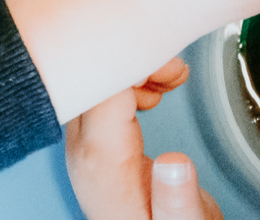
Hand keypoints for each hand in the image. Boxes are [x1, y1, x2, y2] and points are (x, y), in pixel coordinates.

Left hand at [66, 59, 222, 219]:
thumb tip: (174, 164)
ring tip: (173, 81)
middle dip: (136, 60)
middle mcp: (82, 147)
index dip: (135, 65)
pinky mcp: (92, 139)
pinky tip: (157, 92)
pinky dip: (129, 81)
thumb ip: (177, 200)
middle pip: (94, 75)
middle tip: (176, 73)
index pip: (103, 86)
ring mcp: (83, 141)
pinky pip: (100, 91)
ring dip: (134, 68)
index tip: (172, 69)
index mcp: (102, 162)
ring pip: (95, 78)